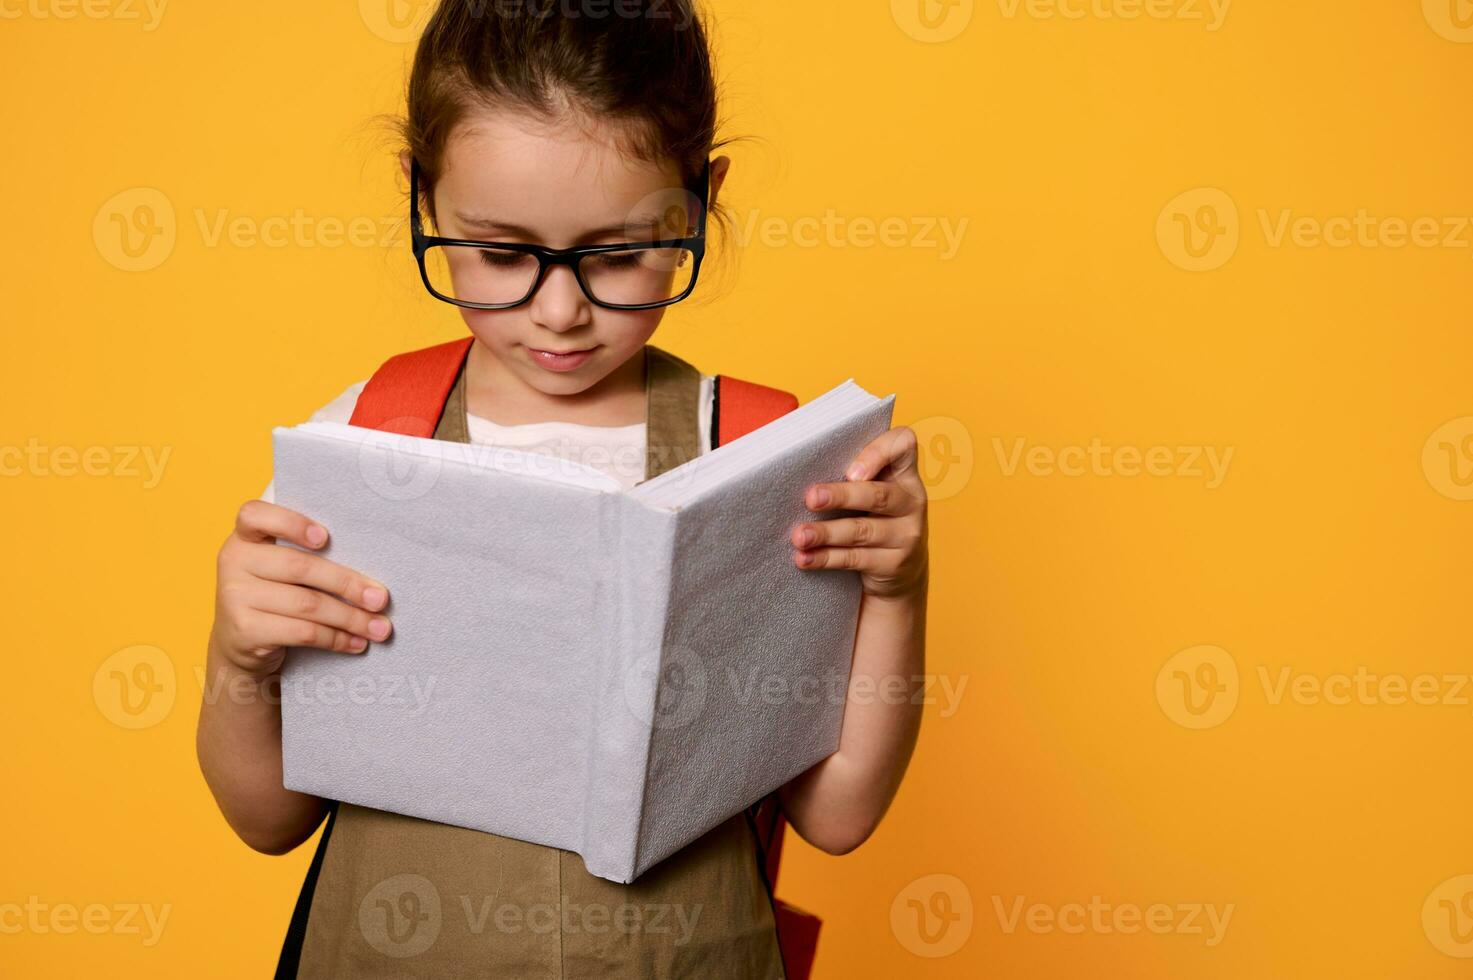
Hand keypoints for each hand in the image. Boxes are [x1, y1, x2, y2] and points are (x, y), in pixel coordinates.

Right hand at [211, 500, 392, 676]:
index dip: (291, 523)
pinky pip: (302, 632)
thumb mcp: (278, 567)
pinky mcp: (245, 631)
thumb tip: (372, 565)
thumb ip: (306, 553)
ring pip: (307, 604)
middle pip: (299, 567)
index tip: (325, 538)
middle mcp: (234, 562)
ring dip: (351, 618)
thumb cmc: (273, 594)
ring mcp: (235, 597)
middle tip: (381, 598)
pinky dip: (336, 638)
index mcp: (245, 537)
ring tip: (380, 627)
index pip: (255, 515)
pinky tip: (357, 642)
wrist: (239, 643)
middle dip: (348, 584)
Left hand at [791, 426, 928, 599]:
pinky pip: (855, 559)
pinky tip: (805, 558)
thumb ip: (851, 476)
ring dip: (826, 532)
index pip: (903, 446)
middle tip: (811, 498)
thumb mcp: (875, 490)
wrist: (902, 570)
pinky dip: (826, 558)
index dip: (879, 452)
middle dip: (841, 496)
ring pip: (863, 531)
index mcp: (905, 474)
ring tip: (800, 536)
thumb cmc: (875, 516)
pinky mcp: (893, 564)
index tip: (850, 470)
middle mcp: (911, 502)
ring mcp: (905, 535)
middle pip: (878, 495)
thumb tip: (798, 471)